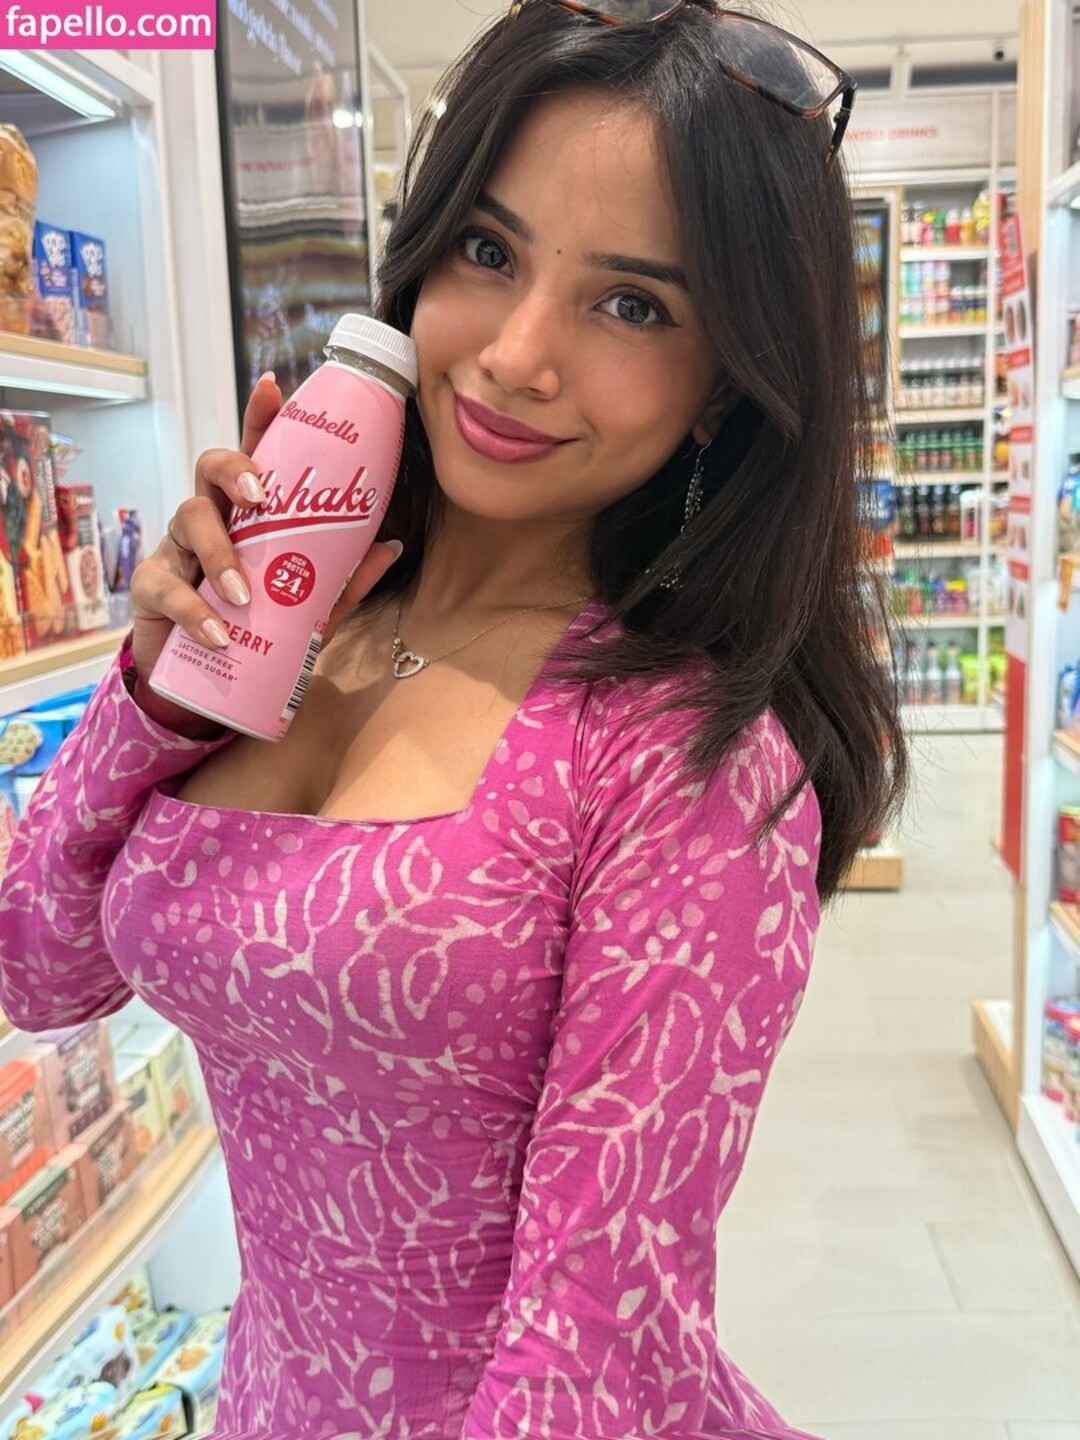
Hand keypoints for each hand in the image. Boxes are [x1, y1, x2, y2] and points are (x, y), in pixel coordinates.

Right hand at [128, 373, 402, 735]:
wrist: (201, 684)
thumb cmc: (254, 631)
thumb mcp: (307, 611)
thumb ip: (342, 581)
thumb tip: (390, 545)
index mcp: (246, 516)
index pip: (252, 456)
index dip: (259, 419)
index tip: (274, 389)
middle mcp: (210, 520)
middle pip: (210, 468)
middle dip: (234, 472)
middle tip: (260, 499)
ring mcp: (176, 550)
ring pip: (187, 519)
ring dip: (219, 555)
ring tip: (244, 595)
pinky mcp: (151, 589)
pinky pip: (166, 586)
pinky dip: (194, 611)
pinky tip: (217, 634)